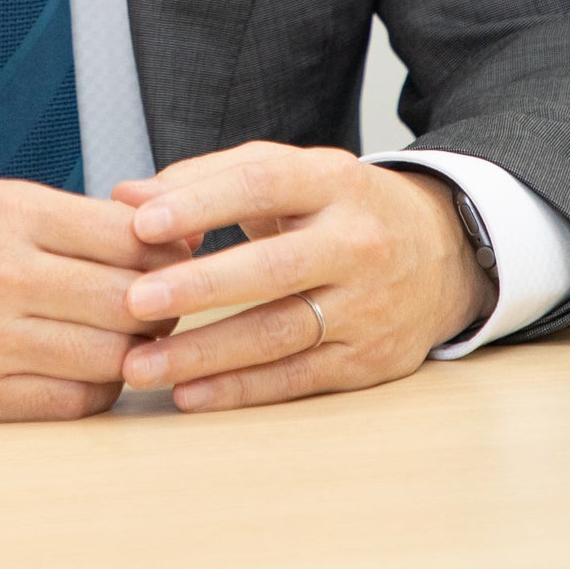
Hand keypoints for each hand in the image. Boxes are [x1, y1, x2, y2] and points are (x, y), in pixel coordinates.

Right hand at [0, 179, 192, 421]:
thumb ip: (81, 220)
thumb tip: (174, 238)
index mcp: (6, 212)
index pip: (125, 235)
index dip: (166, 249)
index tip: (175, 256)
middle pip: (127, 300)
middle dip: (161, 305)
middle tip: (166, 303)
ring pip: (109, 357)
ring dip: (135, 351)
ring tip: (130, 336)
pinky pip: (71, 402)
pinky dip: (97, 388)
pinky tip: (90, 368)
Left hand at [111, 142, 495, 412]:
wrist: (443, 254)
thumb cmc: (340, 209)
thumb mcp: (289, 175)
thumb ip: (205, 179)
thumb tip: (126, 197)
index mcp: (333, 182)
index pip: (264, 184)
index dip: (202, 203)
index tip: (142, 224)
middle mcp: (356, 242)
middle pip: (273, 267)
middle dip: (200, 287)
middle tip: (134, 302)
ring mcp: (367, 305)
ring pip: (280, 332)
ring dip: (206, 353)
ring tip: (140, 365)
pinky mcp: (368, 359)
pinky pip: (296, 377)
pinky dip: (239, 389)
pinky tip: (189, 394)